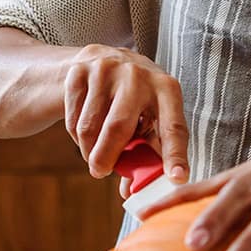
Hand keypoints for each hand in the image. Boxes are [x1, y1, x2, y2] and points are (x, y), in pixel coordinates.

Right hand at [62, 44, 188, 186]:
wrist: (102, 59)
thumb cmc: (135, 100)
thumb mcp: (151, 116)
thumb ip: (147, 152)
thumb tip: (130, 192)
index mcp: (167, 88)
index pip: (173, 127)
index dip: (175, 155)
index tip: (177, 178)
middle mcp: (139, 75)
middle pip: (119, 127)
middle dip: (107, 157)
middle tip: (100, 172)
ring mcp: (107, 69)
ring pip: (90, 126)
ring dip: (89, 150)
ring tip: (94, 152)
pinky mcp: (79, 71)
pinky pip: (73, 117)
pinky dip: (76, 135)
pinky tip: (85, 131)